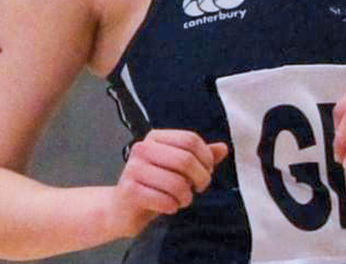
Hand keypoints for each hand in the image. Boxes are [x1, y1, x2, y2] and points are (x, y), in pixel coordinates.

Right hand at [106, 130, 228, 237]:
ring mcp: (133, 168)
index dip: (206, 158)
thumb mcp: (177, 169)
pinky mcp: (129, 190)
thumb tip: (223, 148)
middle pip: (185, 160)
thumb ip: (199, 157)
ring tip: (181, 200)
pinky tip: (168, 207)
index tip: (207, 172)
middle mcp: (143, 148)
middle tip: (198, 189)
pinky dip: (172, 207)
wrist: (122, 208)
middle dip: (200, 179)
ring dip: (186, 197)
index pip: (191, 140)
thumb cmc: (153, 186)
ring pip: (176, 182)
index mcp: (156, 137)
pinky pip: (163, 200)